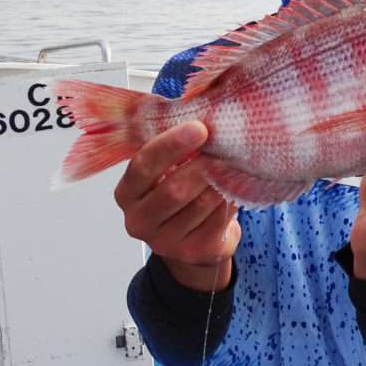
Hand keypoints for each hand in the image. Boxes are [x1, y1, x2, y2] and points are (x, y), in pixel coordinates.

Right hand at [114, 121, 239, 291]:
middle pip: (174, 189)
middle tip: (225, 147)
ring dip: (222, 181)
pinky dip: (231, 200)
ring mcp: (165, 242)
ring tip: (234, 163)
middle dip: (203, 165)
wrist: (198, 240)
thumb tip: (203, 112)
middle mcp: (139, 221)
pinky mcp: (193, 252)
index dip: (171, 145)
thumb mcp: (168, 170)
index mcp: (127, 193)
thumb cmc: (182, 192)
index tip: (199, 128)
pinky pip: (218, 221)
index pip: (143, 166)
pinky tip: (238, 187)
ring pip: (200, 204)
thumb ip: (173, 148)